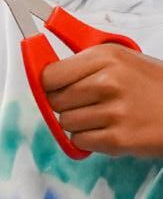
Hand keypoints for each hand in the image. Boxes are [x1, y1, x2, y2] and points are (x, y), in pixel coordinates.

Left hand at [41, 44, 162, 157]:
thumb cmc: (152, 85)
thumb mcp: (122, 59)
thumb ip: (85, 63)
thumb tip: (46, 72)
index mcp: (105, 57)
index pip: (50, 75)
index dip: (50, 84)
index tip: (56, 87)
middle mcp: (107, 82)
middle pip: (55, 101)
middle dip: (65, 104)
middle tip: (85, 103)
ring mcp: (112, 112)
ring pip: (65, 123)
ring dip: (78, 123)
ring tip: (101, 116)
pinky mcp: (118, 140)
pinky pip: (80, 141)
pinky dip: (89, 139)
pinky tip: (107, 130)